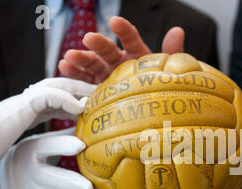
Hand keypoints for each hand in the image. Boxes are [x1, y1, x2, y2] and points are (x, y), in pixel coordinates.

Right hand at [0, 78, 95, 172]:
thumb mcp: (23, 142)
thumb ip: (42, 139)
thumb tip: (64, 147)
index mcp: (28, 109)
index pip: (58, 96)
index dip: (77, 98)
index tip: (95, 105)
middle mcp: (27, 101)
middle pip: (60, 85)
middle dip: (82, 87)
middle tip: (103, 93)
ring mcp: (23, 101)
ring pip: (56, 85)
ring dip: (79, 89)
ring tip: (98, 97)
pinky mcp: (20, 106)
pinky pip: (48, 95)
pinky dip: (66, 99)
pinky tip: (80, 109)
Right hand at [0, 128, 101, 188]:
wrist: (7, 180)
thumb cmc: (34, 156)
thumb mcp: (43, 141)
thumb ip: (67, 134)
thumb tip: (95, 122)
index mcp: (33, 150)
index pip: (46, 146)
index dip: (62, 146)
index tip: (81, 145)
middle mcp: (32, 172)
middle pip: (51, 179)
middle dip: (71, 184)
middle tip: (90, 187)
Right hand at [58, 16, 184, 83]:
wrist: (151, 112)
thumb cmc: (159, 89)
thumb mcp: (168, 71)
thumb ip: (172, 51)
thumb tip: (177, 31)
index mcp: (137, 54)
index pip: (130, 38)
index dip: (123, 29)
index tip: (115, 22)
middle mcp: (119, 61)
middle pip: (107, 49)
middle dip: (97, 43)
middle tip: (88, 39)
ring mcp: (107, 74)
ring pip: (92, 63)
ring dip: (80, 58)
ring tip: (69, 57)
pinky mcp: (97, 88)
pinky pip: (84, 81)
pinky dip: (74, 74)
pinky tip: (64, 68)